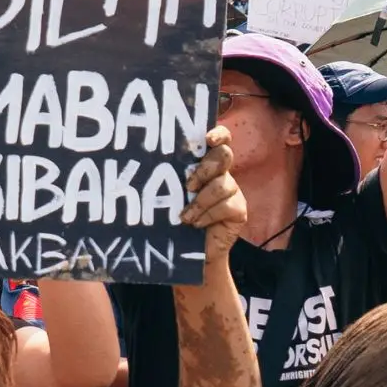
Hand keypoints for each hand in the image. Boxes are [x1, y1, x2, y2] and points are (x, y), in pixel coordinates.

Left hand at [183, 124, 245, 265]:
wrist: (189, 252)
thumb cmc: (175, 220)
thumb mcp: (170, 195)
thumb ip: (170, 178)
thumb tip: (147, 161)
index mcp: (206, 164)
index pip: (220, 140)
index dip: (218, 134)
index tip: (207, 139)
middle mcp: (222, 174)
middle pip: (224, 156)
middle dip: (205, 169)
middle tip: (189, 185)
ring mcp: (233, 191)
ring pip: (222, 185)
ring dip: (201, 202)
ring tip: (186, 217)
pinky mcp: (239, 210)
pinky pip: (227, 205)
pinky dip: (209, 215)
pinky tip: (197, 224)